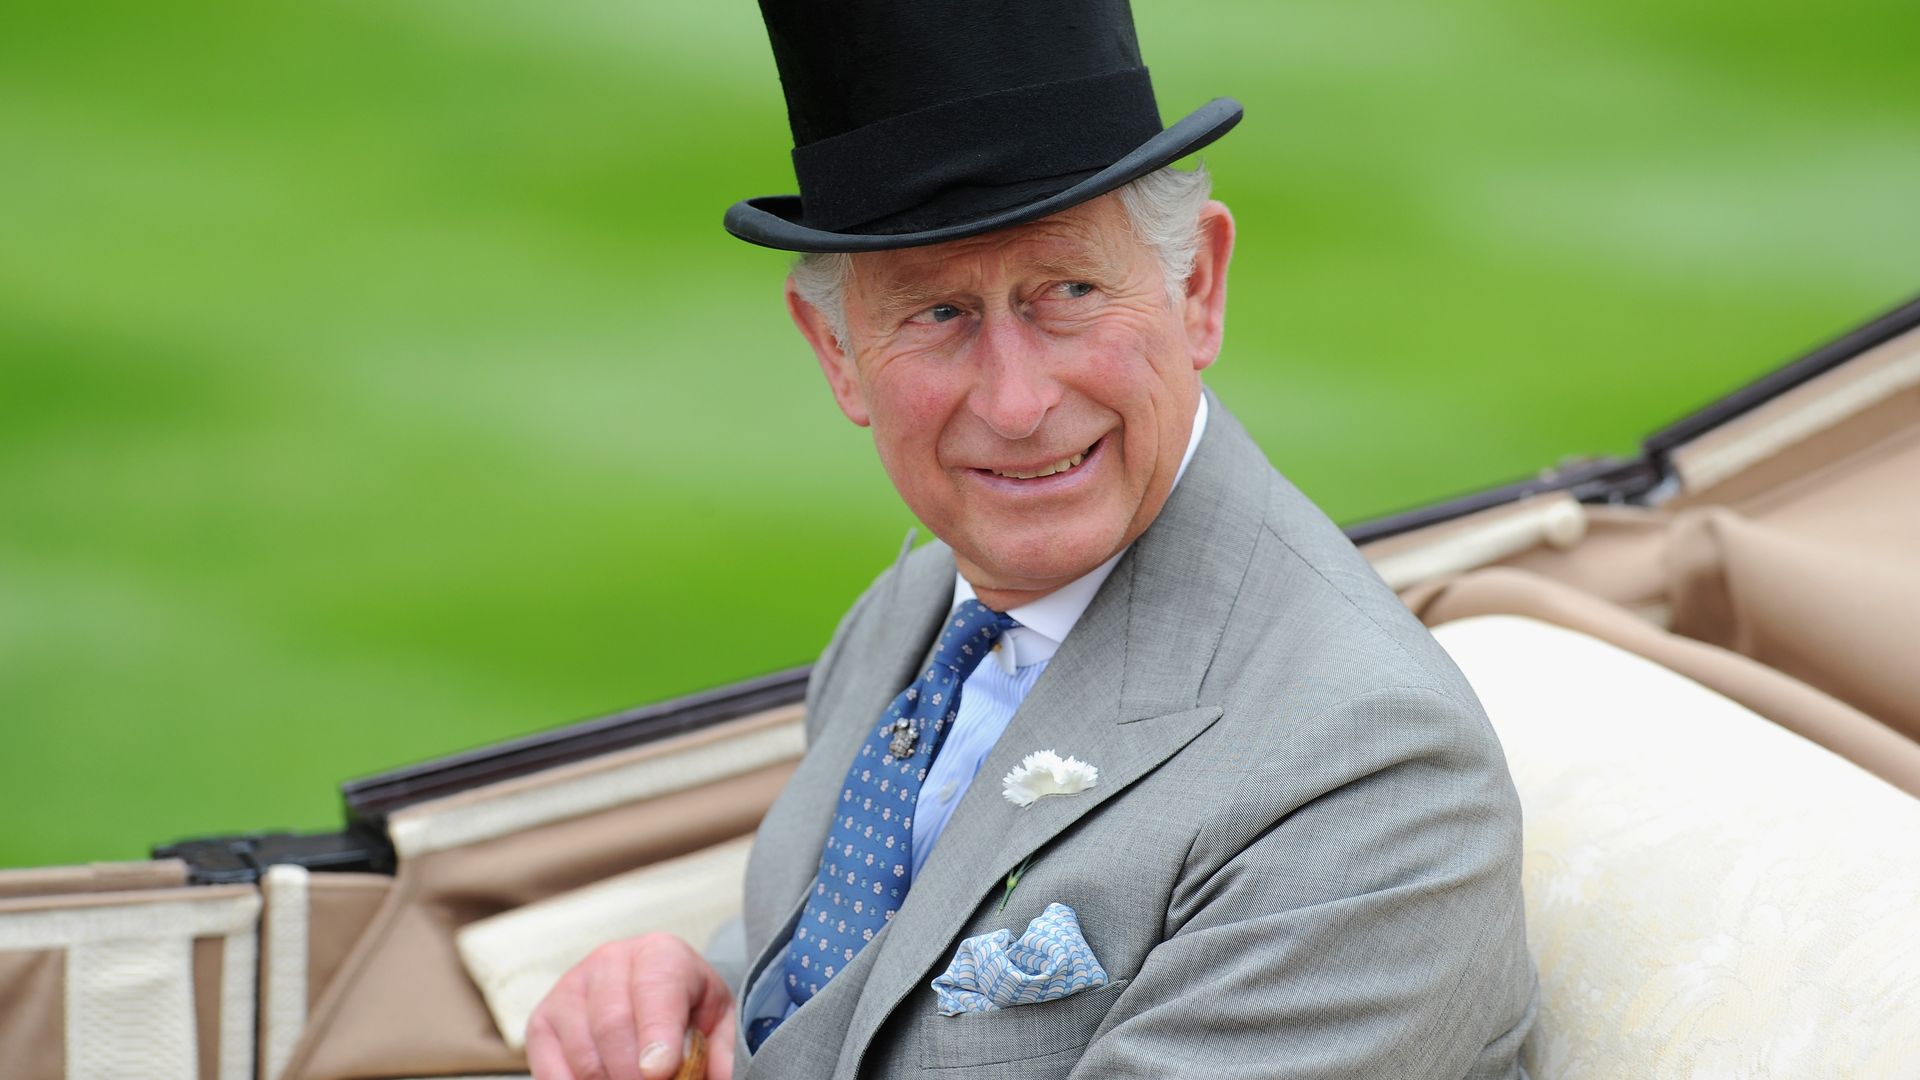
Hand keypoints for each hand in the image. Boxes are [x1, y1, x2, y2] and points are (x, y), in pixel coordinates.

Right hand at [526, 932, 736, 1079]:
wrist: (654, 993)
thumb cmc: (688, 1011)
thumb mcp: (718, 1023)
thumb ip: (722, 1052)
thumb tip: (720, 1078)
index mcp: (660, 953)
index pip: (655, 989)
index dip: (657, 1035)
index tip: (661, 1072)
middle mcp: (610, 961)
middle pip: (613, 1025)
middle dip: (633, 1073)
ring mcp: (570, 988)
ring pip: (583, 1054)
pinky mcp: (542, 1021)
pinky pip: (550, 1070)